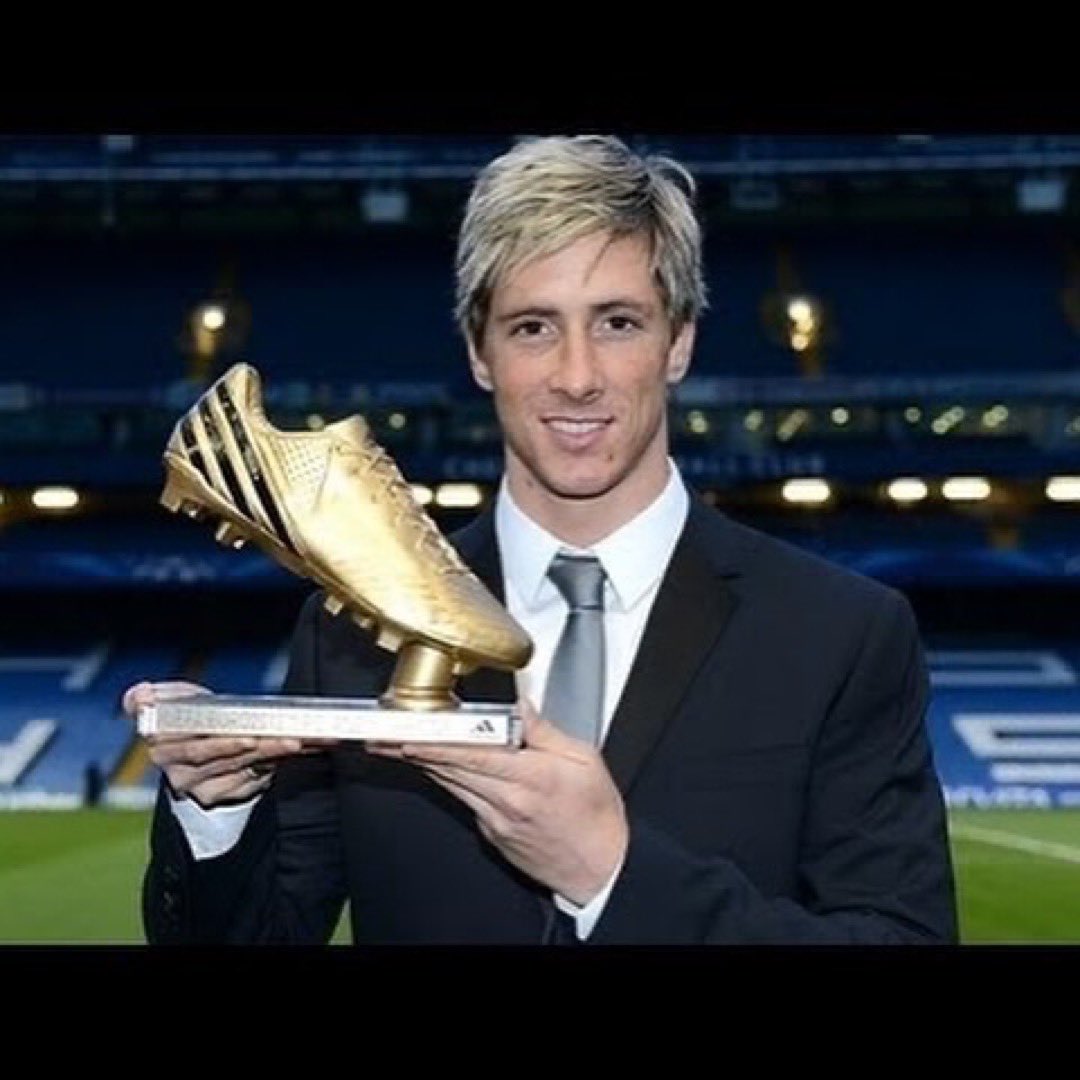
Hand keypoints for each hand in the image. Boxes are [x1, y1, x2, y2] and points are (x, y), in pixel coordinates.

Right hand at [121, 680, 306, 809]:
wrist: (204, 752)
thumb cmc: (196, 719)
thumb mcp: (182, 700)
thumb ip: (163, 695)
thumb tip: (140, 695)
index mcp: (157, 737)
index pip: (177, 735)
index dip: (206, 734)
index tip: (235, 732)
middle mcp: (170, 764)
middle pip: (206, 753)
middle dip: (237, 744)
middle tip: (265, 736)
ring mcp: (191, 783)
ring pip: (230, 766)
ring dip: (263, 753)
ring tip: (289, 741)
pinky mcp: (213, 796)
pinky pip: (242, 782)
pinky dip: (266, 767)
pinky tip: (285, 754)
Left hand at [368, 699, 627, 904]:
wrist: (601, 868)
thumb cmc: (597, 816)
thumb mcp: (584, 760)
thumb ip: (545, 731)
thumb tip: (521, 706)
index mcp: (532, 778)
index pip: (474, 756)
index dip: (438, 744)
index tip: (411, 734)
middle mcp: (507, 802)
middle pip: (452, 769)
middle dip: (415, 748)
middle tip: (385, 732)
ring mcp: (496, 821)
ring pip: (451, 784)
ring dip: (422, 763)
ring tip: (392, 744)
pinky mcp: (492, 834)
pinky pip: (463, 800)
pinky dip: (446, 780)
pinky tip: (433, 765)